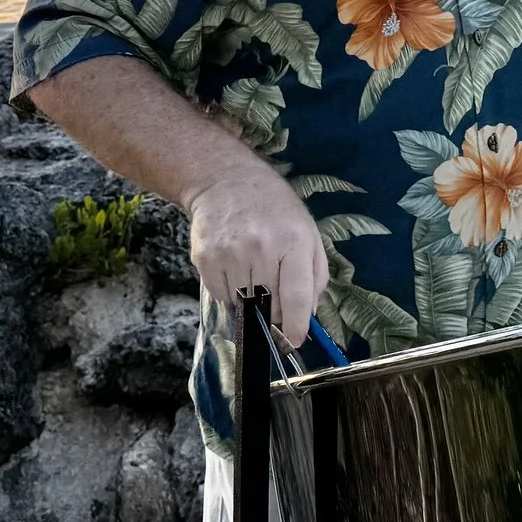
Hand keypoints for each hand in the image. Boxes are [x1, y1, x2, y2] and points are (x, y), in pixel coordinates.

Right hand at [185, 171, 326, 348]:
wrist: (226, 180)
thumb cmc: (274, 209)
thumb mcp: (308, 232)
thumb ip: (315, 276)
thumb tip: (308, 316)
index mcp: (294, 241)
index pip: (296, 296)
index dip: (296, 326)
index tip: (294, 341)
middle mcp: (261, 247)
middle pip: (269, 305)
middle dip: (274, 311)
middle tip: (274, 296)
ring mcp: (230, 253)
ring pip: (243, 304)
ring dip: (251, 300)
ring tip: (253, 272)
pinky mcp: (206, 258)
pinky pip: (221, 296)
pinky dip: (230, 292)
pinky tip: (235, 267)